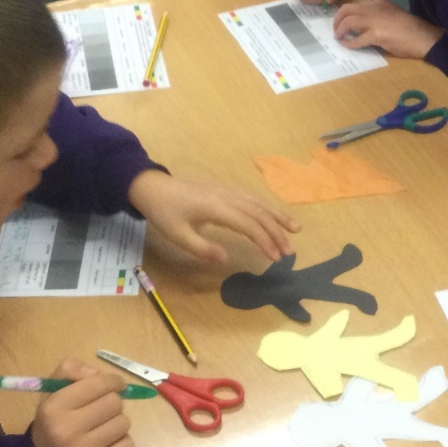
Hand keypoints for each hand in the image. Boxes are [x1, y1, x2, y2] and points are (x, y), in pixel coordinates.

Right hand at [30, 360, 134, 446]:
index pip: (98, 384)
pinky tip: (107, 443)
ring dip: (117, 422)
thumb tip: (99, 373)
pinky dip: (122, 442)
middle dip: (112, 402)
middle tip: (103, 409)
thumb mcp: (54, 390)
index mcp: (54, 407)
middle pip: (114, 403)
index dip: (113, 380)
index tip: (117, 384)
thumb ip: (72, 370)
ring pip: (124, 423)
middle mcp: (66, 430)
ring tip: (102, 427)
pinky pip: (128, 445)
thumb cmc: (55, 420)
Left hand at [128, 169, 298, 264]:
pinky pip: (252, 198)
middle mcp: (226, 196)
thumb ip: (202, 248)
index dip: (265, 241)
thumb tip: (227, 260)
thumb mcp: (177, 235)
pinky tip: (274, 216)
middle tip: (290, 251)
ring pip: (258, 203)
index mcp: (216, 207)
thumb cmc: (163, 212)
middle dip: (277, 232)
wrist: (151, 186)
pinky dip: (267, 208)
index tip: (275, 258)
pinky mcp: (224, 191)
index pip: (249, 224)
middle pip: (259, 213)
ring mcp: (227, 191)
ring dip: (277, 216)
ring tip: (296, 229)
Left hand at [331, 0, 442, 58]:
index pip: (356, 5)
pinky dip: (350, 43)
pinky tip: (348, 46)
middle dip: (337, 20)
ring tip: (339, 38)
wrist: (425, 37)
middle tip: (335, 31)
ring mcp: (376, 20)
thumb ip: (377, 19)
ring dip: (340, 30)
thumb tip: (361, 29)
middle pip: (347, 9)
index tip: (341, 23)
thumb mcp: (392, 17)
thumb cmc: (411, 30)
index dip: (345, 14)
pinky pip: (357, 39)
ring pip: (348, 21)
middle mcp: (375, 8)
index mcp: (379, 3)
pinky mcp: (377, 34)